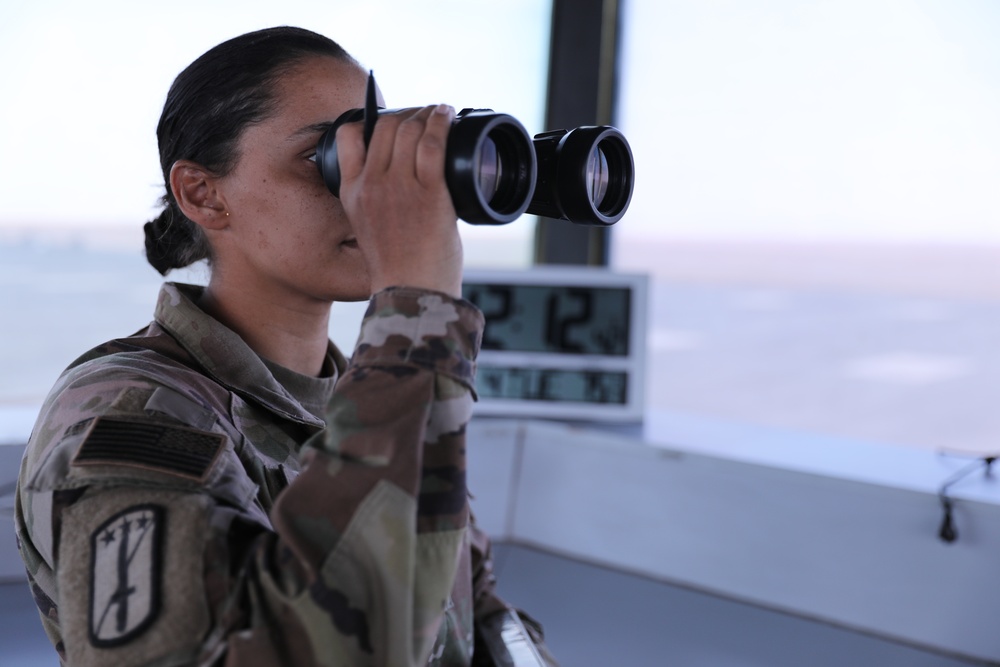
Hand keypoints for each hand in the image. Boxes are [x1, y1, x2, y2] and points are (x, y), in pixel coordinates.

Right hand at [336, 104, 462, 297]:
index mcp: (352, 193)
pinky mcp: (429, 193)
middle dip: (407, 114)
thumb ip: (375, 200)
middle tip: (424, 115)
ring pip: (409, 129)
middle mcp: (372, 185)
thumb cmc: (399, 268)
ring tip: (438, 113)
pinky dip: (441, 122)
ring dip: (427, 114)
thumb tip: (399, 179)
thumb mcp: (368, 228)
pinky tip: (446, 115)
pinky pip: (433, 143)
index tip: (391, 122)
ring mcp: (399, 187)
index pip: (348, 136)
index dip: (371, 120)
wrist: (412, 294)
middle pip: (385, 126)